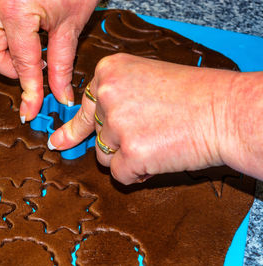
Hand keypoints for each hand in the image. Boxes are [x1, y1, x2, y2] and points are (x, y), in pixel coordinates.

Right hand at [0, 0, 97, 121]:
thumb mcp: (71, 24)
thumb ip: (62, 63)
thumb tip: (60, 95)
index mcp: (17, 11)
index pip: (22, 63)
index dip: (29, 91)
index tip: (30, 111)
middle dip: (9, 67)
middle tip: (33, 69)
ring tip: (25, 50)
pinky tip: (17, 34)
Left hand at [48, 53, 242, 184]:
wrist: (225, 110)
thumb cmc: (191, 95)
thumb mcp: (143, 81)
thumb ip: (108, 103)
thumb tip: (59, 140)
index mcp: (109, 71)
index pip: (86, 107)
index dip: (84, 125)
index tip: (63, 140)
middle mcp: (108, 94)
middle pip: (96, 133)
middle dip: (118, 140)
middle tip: (145, 134)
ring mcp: (118, 124)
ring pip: (104, 156)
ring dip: (127, 156)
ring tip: (159, 141)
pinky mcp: (131, 153)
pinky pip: (120, 175)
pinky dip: (138, 173)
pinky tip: (160, 156)